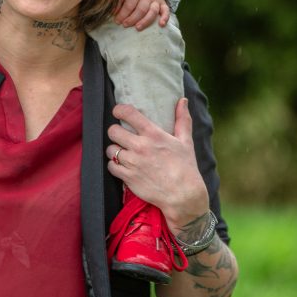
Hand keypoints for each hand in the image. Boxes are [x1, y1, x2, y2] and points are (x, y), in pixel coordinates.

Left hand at [106, 99, 208, 230]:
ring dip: (115, 149)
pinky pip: (111, 166)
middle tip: (121, 135)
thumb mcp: (185, 141)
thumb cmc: (185, 167)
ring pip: (110, 149)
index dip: (119, 110)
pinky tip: (122, 165)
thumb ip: (182, 119)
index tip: (118, 112)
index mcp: (153, 134)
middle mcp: (140, 146)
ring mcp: (132, 163)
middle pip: (113, 131)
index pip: (128, 114)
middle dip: (115, 132)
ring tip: (122, 151)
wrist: (183, 195)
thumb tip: (183, 100)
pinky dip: (114, 165)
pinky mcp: (128, 177)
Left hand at [114, 0, 169, 30]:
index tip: (117, 21)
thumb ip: (119, 0)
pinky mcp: (163, 4)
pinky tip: (161, 25)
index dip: (123, 14)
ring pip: (152, 11)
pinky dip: (165, 18)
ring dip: (145, 21)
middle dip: (132, 18)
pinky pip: (166, 11)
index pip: (129, 5)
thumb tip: (114, 12)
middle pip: (141, 9)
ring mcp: (156, 0)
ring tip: (138, 28)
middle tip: (125, 25)